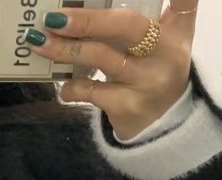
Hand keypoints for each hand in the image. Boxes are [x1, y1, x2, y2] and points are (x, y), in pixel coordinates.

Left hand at [27, 3, 197, 139]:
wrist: (164, 125)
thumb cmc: (159, 70)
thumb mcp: (173, 38)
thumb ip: (171, 7)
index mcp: (174, 33)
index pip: (181, 4)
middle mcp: (164, 55)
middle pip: (125, 27)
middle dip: (87, 20)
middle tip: (54, 18)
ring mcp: (145, 83)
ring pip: (101, 58)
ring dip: (66, 50)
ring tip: (40, 43)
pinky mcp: (126, 107)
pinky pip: (91, 91)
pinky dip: (72, 87)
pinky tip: (64, 86)